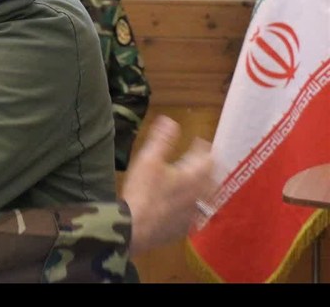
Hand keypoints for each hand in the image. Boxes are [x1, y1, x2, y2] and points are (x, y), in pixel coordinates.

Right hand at [121, 115, 215, 255]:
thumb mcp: (148, 159)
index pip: (207, 157)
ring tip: (198, 181)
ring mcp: (193, 213)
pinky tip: (185, 205)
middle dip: (208, 167)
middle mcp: (199, 194)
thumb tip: (170, 120)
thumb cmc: (142, 190)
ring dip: (204, 186)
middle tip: (202, 160)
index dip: (203, 147)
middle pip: (212, 178)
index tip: (199, 140)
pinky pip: (195, 213)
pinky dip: (193, 204)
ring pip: (206, 197)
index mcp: (192, 176)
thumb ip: (162, 139)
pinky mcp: (184, 227)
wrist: (135, 227)